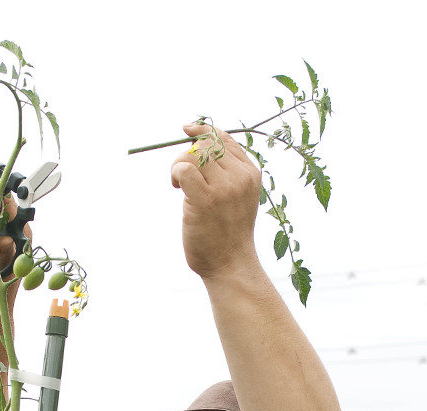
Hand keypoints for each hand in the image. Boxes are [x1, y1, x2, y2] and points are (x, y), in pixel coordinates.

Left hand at [171, 124, 261, 279]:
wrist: (231, 264)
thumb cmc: (228, 234)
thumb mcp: (237, 199)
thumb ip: (227, 175)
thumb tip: (197, 148)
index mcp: (251, 174)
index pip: (225, 139)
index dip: (203, 130)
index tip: (187, 130)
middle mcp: (240, 177)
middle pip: (206, 144)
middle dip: (187, 153)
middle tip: (180, 176)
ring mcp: (225, 188)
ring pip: (194, 154)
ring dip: (178, 164)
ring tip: (178, 184)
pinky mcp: (206, 200)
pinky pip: (184, 169)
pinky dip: (175, 173)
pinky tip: (177, 188)